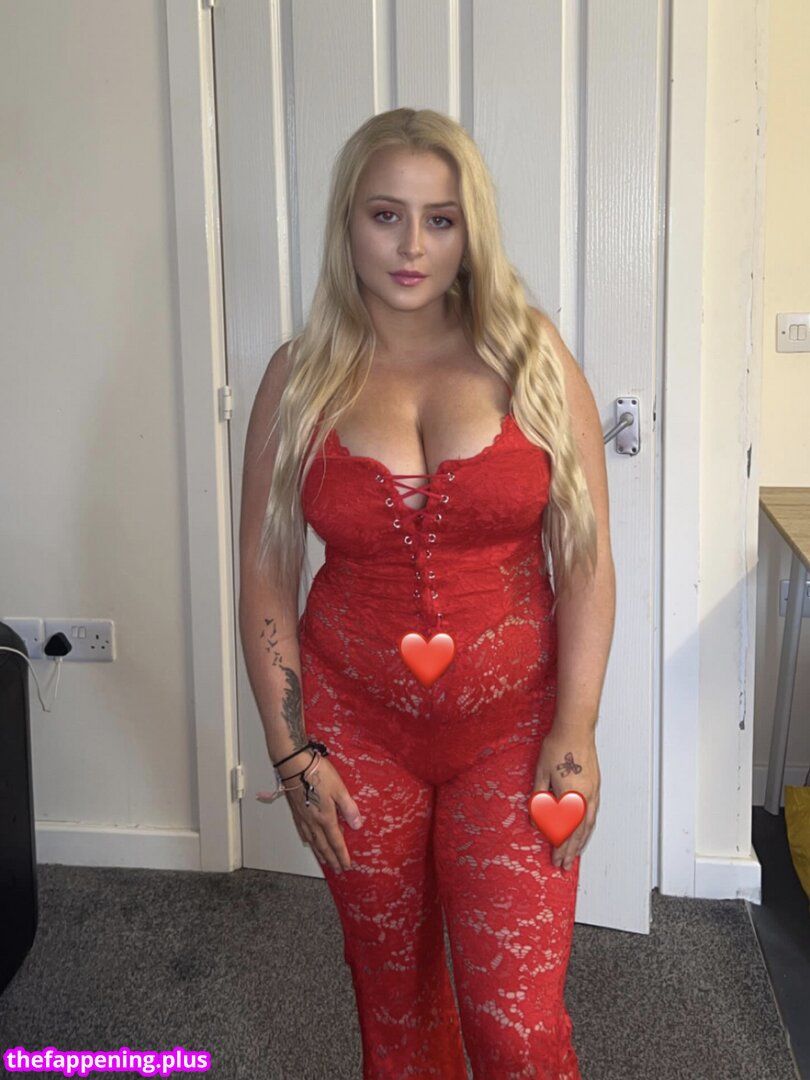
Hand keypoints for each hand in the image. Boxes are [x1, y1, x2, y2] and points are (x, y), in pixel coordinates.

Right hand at [281, 755, 362, 873]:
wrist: (294, 765)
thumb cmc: (318, 774)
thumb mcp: (340, 789)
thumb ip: (349, 808)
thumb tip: (357, 825)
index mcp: (325, 818)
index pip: (336, 842)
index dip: (342, 855)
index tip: (347, 866)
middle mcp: (313, 822)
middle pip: (323, 846)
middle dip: (332, 859)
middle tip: (337, 870)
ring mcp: (302, 817)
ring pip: (312, 841)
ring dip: (320, 853)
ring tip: (325, 861)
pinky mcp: (296, 811)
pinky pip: (303, 832)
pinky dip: (308, 841)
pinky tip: (308, 842)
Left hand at [532, 728, 599, 870]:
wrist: (575, 729)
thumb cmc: (556, 748)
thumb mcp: (541, 774)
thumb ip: (539, 800)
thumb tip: (536, 823)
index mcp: (570, 798)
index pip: (565, 831)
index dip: (560, 847)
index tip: (556, 860)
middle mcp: (585, 799)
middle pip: (578, 832)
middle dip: (571, 851)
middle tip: (566, 866)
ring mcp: (593, 792)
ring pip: (589, 824)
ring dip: (582, 842)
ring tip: (576, 855)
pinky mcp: (596, 785)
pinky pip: (593, 813)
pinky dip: (589, 827)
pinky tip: (586, 830)